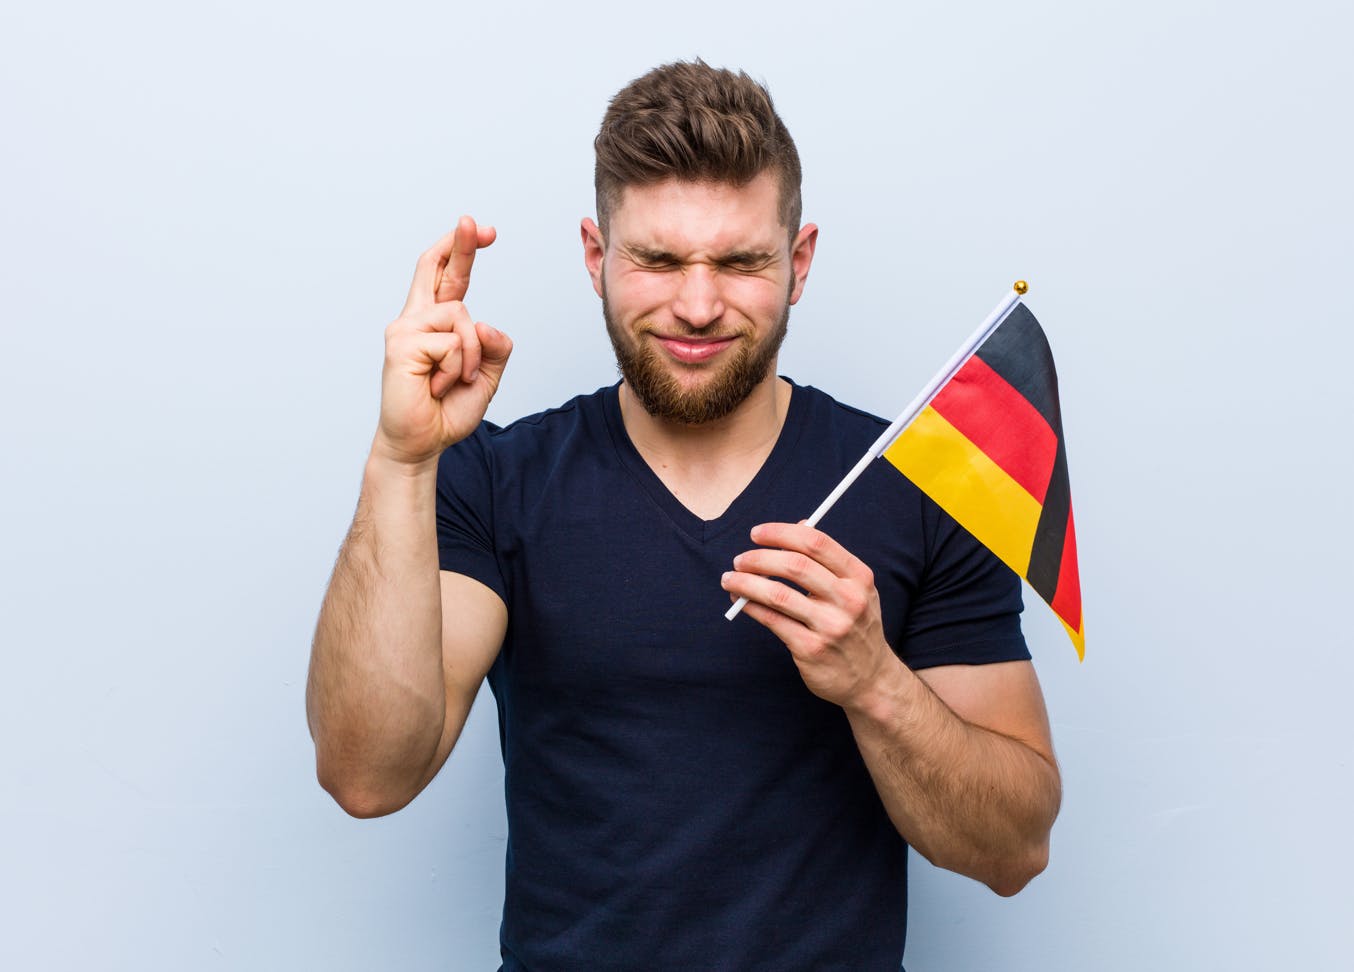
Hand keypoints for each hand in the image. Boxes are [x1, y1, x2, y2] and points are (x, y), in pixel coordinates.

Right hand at [373, 216, 512, 466]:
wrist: (421, 443)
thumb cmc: (447, 410)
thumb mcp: (485, 376)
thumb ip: (495, 348)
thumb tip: (486, 323)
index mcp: (434, 323)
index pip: (446, 277)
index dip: (461, 251)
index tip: (481, 229)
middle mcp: (415, 319)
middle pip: (435, 269)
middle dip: (459, 244)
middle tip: (473, 221)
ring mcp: (405, 329)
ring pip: (462, 318)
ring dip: (472, 355)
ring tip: (452, 382)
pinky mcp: (401, 345)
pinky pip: (452, 343)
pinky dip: (457, 369)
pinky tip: (437, 386)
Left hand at [722, 522, 894, 707]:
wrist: (871, 679)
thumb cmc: (857, 627)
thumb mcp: (856, 590)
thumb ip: (828, 560)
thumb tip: (799, 525)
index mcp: (859, 577)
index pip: (816, 543)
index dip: (780, 533)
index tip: (756, 533)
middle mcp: (848, 599)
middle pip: (794, 565)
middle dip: (758, 558)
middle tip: (739, 560)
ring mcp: (831, 626)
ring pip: (778, 594)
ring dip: (746, 583)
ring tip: (730, 579)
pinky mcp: (811, 649)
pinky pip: (772, 621)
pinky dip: (750, 607)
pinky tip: (741, 602)